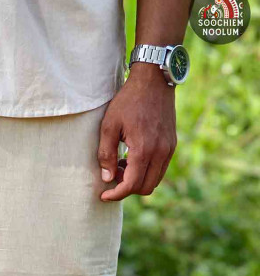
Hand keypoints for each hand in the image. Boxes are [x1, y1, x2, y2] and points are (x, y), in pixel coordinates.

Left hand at [98, 64, 176, 200]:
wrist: (153, 80)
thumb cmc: (128, 101)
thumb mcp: (109, 126)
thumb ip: (106, 154)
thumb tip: (107, 179)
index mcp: (143, 150)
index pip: (131, 185)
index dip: (116, 195)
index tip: (104, 195)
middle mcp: (160, 152)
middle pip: (145, 188)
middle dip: (127, 188)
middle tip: (112, 175)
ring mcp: (169, 149)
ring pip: (154, 180)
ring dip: (137, 180)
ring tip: (121, 165)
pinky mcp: (172, 144)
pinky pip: (160, 169)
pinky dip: (146, 171)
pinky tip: (132, 157)